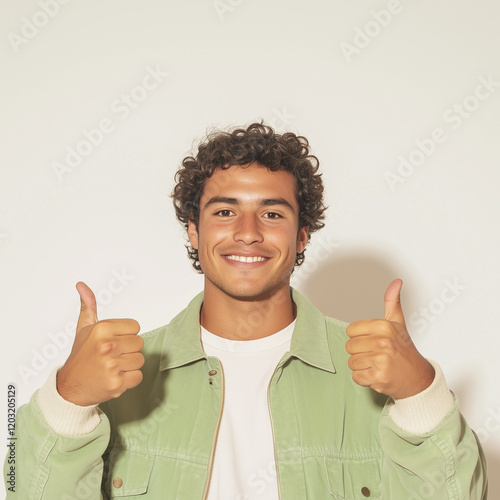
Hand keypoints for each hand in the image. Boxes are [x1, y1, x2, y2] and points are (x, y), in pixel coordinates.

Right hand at [57, 281, 143, 405]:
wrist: (69, 387)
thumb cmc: (80, 356)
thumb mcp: (84, 328)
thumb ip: (88, 306)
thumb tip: (81, 285)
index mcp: (102, 329)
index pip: (135, 327)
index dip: (126, 334)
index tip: (113, 341)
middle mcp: (107, 345)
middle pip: (139, 343)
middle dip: (128, 350)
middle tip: (112, 356)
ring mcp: (112, 365)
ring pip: (140, 360)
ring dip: (129, 365)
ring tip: (113, 367)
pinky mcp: (117, 383)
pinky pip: (138, 376)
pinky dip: (129, 379)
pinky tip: (115, 377)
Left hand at [345, 279, 434, 399]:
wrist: (419, 379)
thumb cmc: (405, 351)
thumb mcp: (398, 324)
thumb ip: (392, 302)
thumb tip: (396, 282)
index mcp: (385, 326)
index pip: (351, 330)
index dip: (360, 337)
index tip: (373, 340)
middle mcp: (383, 342)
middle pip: (350, 346)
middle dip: (360, 352)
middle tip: (376, 354)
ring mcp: (381, 360)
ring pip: (351, 362)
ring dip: (362, 366)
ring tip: (377, 364)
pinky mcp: (378, 377)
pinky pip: (356, 376)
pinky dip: (364, 378)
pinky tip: (377, 374)